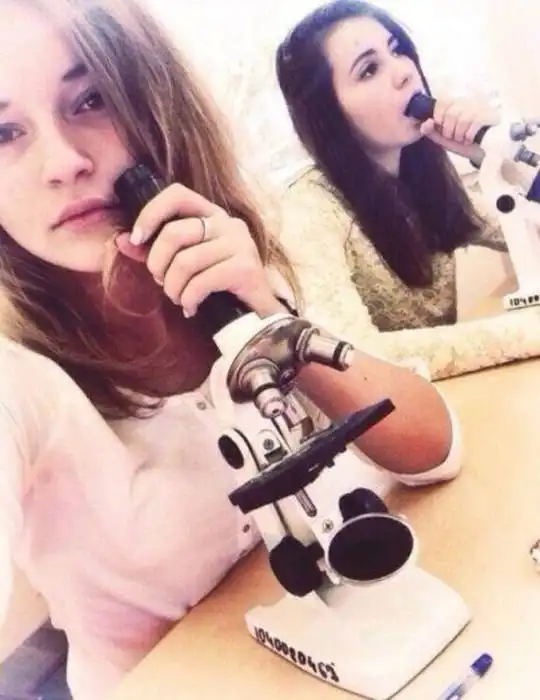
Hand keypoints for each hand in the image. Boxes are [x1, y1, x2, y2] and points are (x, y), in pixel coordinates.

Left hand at [115, 182, 282, 317]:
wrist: (257, 314)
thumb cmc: (218, 286)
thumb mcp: (184, 265)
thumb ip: (155, 251)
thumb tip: (120, 241)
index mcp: (211, 215)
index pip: (177, 194)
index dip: (151, 213)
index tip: (137, 238)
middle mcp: (228, 223)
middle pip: (175, 233)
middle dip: (158, 264)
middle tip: (161, 283)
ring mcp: (239, 244)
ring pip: (185, 262)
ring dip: (173, 288)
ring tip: (178, 299)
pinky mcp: (245, 267)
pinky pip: (201, 281)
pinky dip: (188, 299)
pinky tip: (191, 308)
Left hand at [420, 97, 499, 161]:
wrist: (486, 151)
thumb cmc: (464, 142)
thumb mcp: (444, 139)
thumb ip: (432, 131)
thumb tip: (425, 122)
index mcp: (456, 105)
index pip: (442, 101)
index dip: (438, 116)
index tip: (441, 127)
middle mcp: (468, 102)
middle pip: (450, 112)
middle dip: (448, 130)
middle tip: (453, 137)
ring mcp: (479, 107)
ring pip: (461, 118)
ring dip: (458, 135)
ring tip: (462, 139)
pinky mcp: (489, 115)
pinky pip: (474, 123)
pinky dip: (469, 136)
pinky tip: (471, 140)